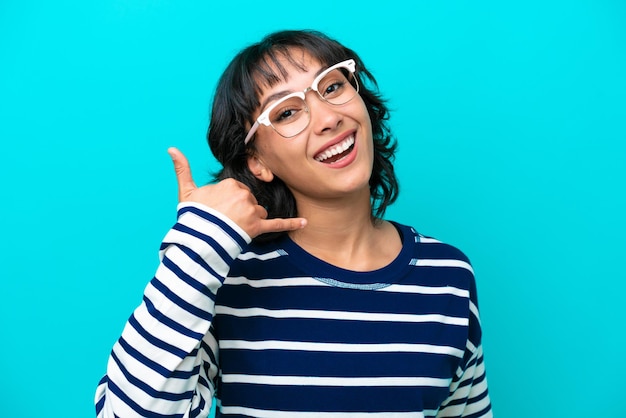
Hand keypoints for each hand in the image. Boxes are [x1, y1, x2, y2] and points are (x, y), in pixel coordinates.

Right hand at [167, 147, 306, 237]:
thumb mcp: (186, 190)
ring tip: (233, 229)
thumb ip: (182, 168)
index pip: (239, 190)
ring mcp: (252, 212)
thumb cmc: (192, 216)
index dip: (230, 201)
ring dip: (251, 221)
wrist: (196, 240)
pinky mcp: (258, 228)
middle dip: (241, 210)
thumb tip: (171, 149)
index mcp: (231, 184)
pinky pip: (278, 224)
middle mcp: (244, 195)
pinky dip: (292, 224)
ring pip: (259, 214)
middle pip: (250, 202)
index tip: (219, 210)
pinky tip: (305, 223)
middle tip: (225, 221)